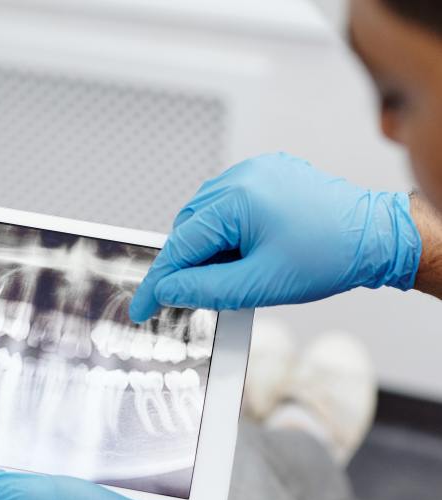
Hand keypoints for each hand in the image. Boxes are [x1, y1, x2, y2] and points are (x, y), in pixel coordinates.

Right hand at [128, 152, 422, 319]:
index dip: (157, 282)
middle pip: (188, 228)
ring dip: (207, 247)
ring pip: (205, 217)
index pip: (180, 246)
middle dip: (186, 264)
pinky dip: (225, 231)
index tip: (141, 308)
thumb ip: (203, 289)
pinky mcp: (268, 175)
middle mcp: (242, 176)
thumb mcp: (257, 284)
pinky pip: (228, 204)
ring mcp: (256, 172)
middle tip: (196, 296)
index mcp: (237, 199)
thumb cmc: (329, 257)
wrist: (377, 237)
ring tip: (233, 273)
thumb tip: (167, 290)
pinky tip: (243, 252)